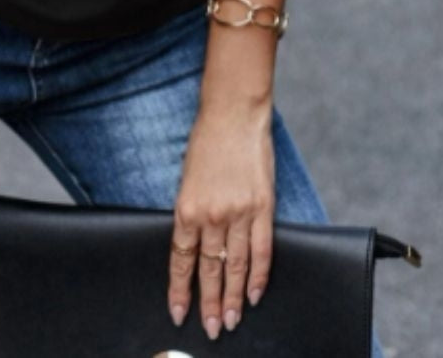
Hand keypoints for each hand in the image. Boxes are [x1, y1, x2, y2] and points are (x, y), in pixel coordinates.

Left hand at [168, 97, 274, 338]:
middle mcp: (212, 214)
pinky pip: (262, 250)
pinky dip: (258, 276)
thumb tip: (194, 248)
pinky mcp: (263, 207)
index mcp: (187, 207)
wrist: (234, 114)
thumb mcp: (187, 179)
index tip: (179, 312)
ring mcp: (240, 212)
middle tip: (209, 329)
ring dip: (232, 298)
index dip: (180, 289)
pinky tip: (253, 294)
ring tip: (229, 321)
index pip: (182, 259)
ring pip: (235, 266)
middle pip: (209, 269)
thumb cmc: (207, 142)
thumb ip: (192, 213)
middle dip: (207, 302)